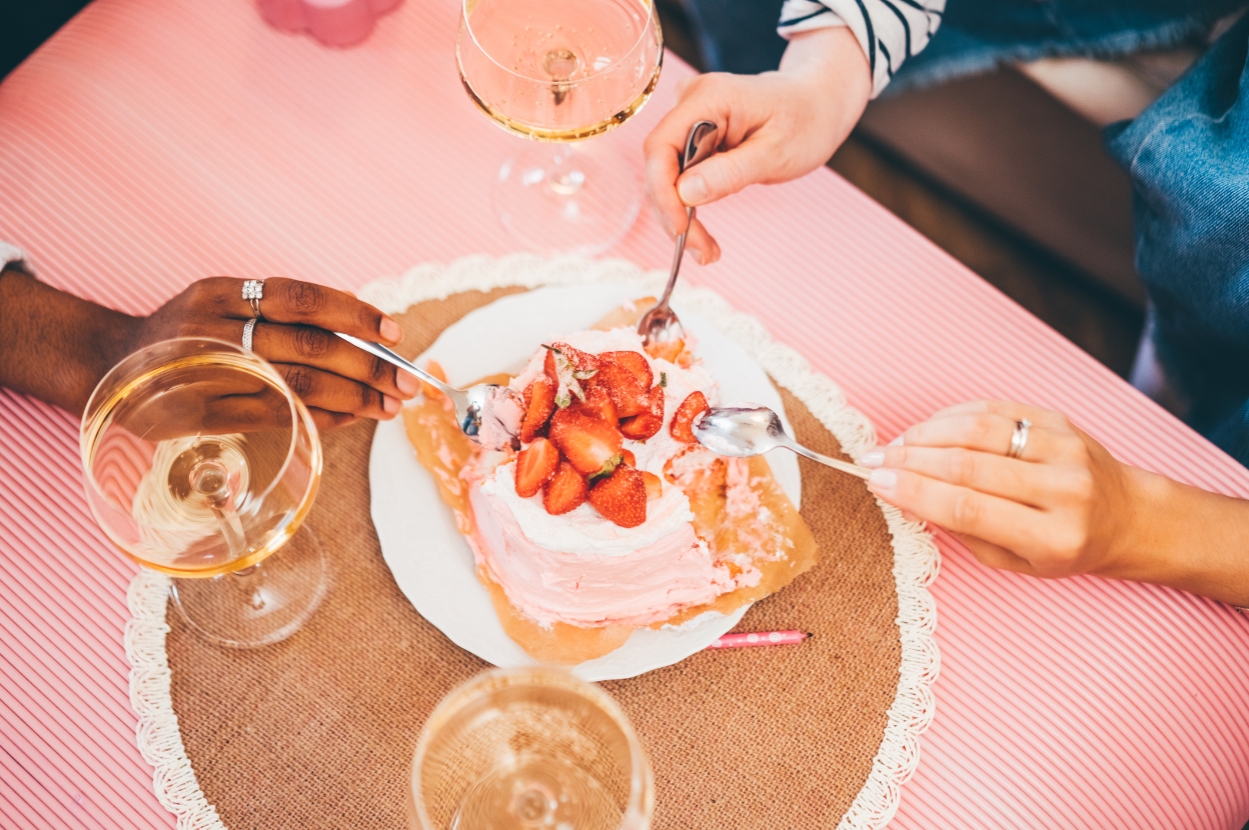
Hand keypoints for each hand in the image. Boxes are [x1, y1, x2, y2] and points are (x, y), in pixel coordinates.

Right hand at [130, 277, 414, 429]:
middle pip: (305, 344)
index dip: (352, 314)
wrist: (105, 366)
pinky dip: (321, 417)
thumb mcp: (219, 305)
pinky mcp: (200, 415)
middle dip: (366, 365)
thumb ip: (277, 313)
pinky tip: (352, 418)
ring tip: (389, 405)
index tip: (393, 331)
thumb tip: (362, 329)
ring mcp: (204, 373)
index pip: (300, 297)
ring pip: (295, 383)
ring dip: (352, 396)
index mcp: (219, 291)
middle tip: (406, 381)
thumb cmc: (184, 335)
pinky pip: (276, 416)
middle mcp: (210, 327)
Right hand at [642, 27, 869, 264]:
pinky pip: (681, 176)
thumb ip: (730, 172)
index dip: (663, 191)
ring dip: (680, 217)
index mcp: (708, 97)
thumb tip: (685, 193)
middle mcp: (690, 103)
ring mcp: (690, 119)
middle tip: (700, 252)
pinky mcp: (694, 137)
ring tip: (706, 251)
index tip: (681, 229)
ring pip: (667, 177)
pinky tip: (702, 235)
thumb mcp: (775, 153)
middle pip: (660, 166)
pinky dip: (689, 207)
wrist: (817, 104)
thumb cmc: (805, 121)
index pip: (660, 146)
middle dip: (674, 213)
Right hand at [860, 400, 1137, 578]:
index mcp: (1053, 536)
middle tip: (872, 461)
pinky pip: (994, 409)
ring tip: (893, 445)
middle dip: (909, 462)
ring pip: (978, 430)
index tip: (877, 484)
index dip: (916, 493)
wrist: (1128, 516)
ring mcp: (1064, 448)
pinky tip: (926, 429)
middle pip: (968, 466)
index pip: (969, 508)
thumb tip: (905, 495)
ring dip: (925, 434)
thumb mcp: (1015, 561)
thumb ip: (963, 529)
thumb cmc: (1064, 547)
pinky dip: (951, 417)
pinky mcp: (1058, 420)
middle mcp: (1063, 489)